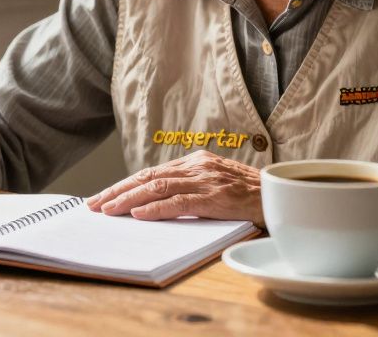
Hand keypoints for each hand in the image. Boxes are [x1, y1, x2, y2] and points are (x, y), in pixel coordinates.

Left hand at [85, 150, 263, 223]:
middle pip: (148, 177)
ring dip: (129, 200)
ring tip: (108, 210)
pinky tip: (139, 214)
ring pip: (157, 188)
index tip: (102, 197)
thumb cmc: (250, 197)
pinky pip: (179, 202)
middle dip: (117, 192)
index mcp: (196, 162)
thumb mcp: (216, 186)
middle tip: (94, 204)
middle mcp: (198, 166)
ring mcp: (207, 180)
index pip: (151, 173)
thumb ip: (190, 190)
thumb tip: (153, 205)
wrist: (284, 197)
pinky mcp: (216, 197)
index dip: (124, 185)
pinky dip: (156, 208)